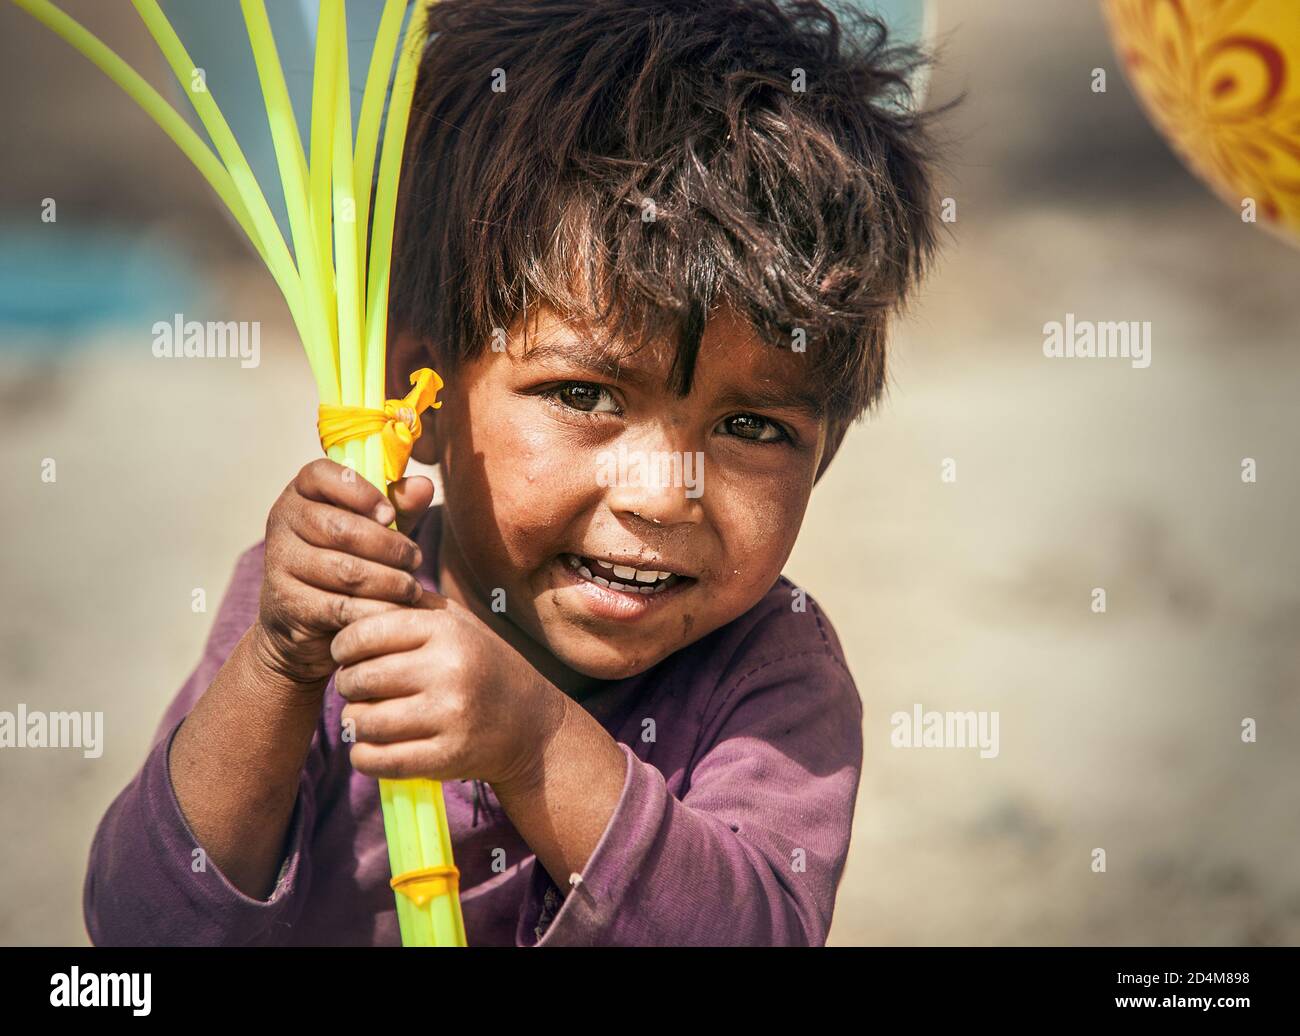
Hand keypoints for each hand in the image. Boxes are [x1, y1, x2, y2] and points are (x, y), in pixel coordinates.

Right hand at [254, 459, 433, 686]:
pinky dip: (375, 609)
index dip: (361, 493)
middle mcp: (282, 520)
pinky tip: (396, 611)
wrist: (302, 618)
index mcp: (301, 491)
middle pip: (340, 528)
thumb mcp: (373, 527)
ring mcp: (280, 562)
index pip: (322, 474)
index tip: (390, 514)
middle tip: (416, 559)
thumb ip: (398, 505)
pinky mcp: (288, 603)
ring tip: (412, 588)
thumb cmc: (345, 557)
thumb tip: (425, 485)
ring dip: (389, 581)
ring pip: (344, 570)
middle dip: (388, 546)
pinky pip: (340, 606)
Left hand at [330, 590, 568, 792]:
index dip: (343, 646)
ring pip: (363, 722)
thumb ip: (408, 604)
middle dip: (347, 685)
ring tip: (365, 716)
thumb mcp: (455, 622)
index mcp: (446, 630)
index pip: (363, 634)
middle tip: (356, 688)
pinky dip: (363, 756)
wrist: (530, 723)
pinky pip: (378, 760)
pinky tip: (370, 747)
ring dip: (354, 722)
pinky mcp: (447, 756)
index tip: (345, 655)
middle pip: (359, 679)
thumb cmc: (480, 664)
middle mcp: (449, 669)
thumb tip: (351, 598)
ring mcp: (449, 715)